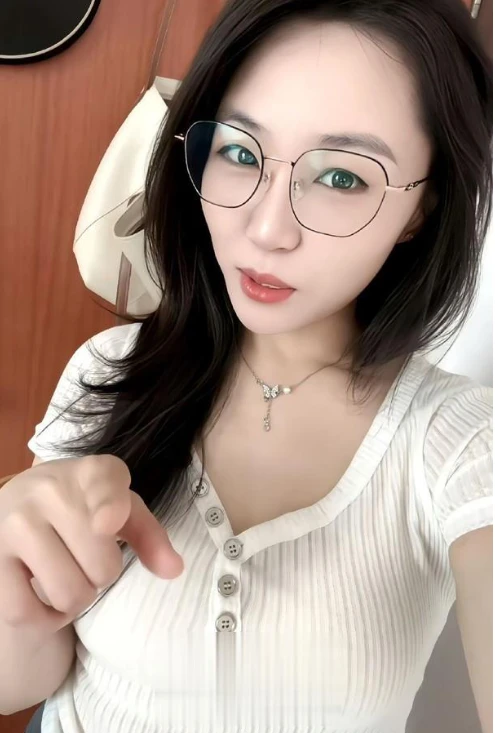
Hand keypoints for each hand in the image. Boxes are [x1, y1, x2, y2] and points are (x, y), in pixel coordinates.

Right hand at [0, 455, 182, 632]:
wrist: (23, 499)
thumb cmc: (86, 507)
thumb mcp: (123, 509)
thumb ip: (150, 536)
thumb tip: (174, 570)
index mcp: (92, 472)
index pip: (104, 485)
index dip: (109, 508)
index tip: (106, 523)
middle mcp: (50, 490)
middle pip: (101, 566)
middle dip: (103, 574)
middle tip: (87, 558)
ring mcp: (16, 522)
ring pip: (67, 594)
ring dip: (78, 599)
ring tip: (71, 576)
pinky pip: (23, 612)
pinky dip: (44, 621)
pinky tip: (48, 603)